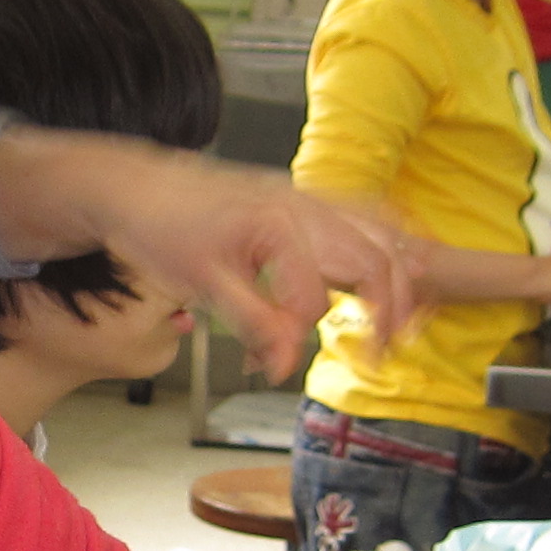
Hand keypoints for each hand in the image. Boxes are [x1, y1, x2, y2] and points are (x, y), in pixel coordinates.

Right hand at [26, 140, 432, 379]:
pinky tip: (274, 362)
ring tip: (340, 359)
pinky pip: (254, 307)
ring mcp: (251, 229)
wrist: (130, 188)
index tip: (420, 320)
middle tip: (384, 354)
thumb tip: (355, 290)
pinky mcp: (211, 258)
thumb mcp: (271, 226)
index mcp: (310, 203)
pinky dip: (273, 338)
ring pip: (316, 284)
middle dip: (390, 314)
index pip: (384, 231)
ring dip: (334, 330)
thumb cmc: (199, 214)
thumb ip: (319, 256)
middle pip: (370, 258)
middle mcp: (291, 207)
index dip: (414, 278)